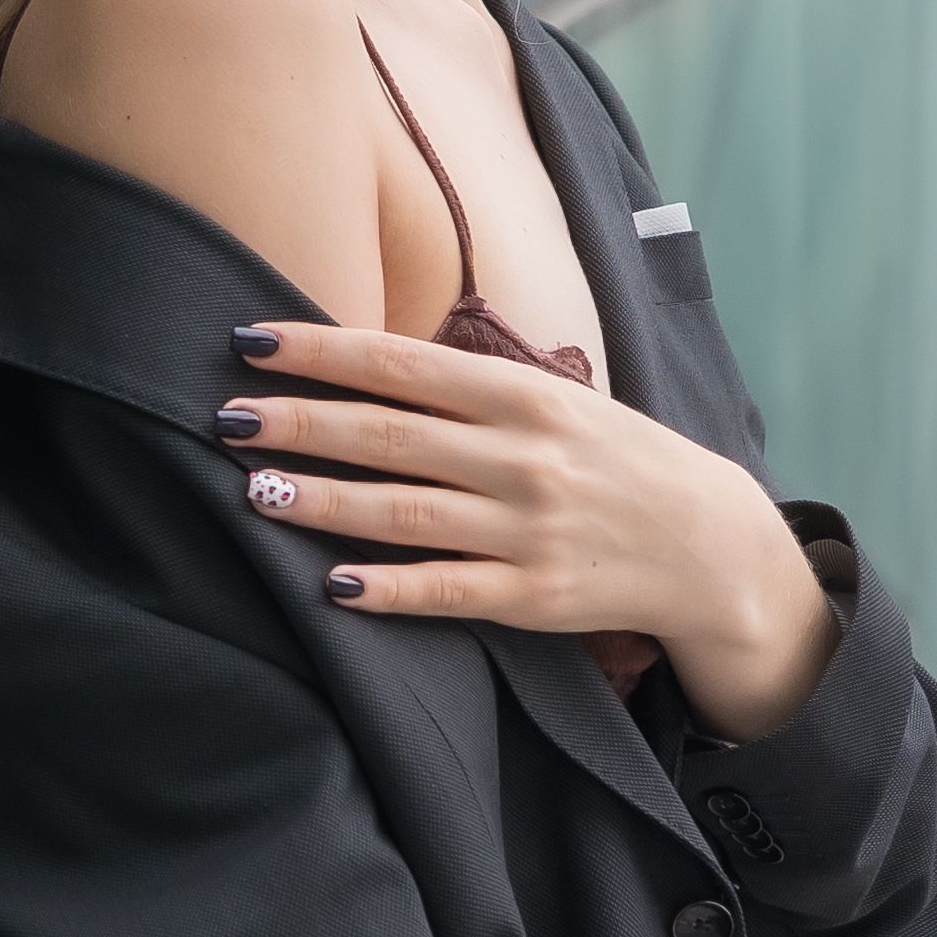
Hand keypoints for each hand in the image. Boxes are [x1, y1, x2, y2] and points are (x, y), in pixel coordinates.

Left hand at [215, 320, 842, 739]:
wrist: (710, 543)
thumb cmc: (613, 461)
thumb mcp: (555, 402)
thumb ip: (470, 388)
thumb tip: (364, 361)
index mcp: (523, 395)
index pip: (402, 364)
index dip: (322, 351)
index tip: (250, 340)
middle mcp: (522, 457)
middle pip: (389, 435)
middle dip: (301, 423)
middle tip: (225, 415)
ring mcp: (527, 529)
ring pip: (406, 513)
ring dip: (324, 502)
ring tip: (255, 490)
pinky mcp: (534, 596)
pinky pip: (447, 592)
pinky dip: (387, 588)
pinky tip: (330, 585)